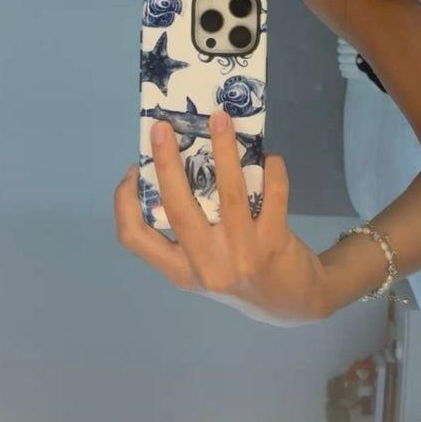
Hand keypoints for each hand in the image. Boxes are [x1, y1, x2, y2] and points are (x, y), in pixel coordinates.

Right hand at [113, 111, 328, 326]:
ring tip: (221, 118)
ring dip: (224, 149)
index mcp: (180, 270)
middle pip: (177, 207)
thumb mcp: (204, 266)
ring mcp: (242, 255)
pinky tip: (270, 157)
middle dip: (166, 162)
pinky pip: (273, 194)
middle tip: (162, 127)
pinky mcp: (274, 242)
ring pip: (229, 193)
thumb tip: (174, 167)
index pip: (134, 238)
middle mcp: (207, 266)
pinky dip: (272, 169)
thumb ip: (187, 230)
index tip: (133, 170)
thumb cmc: (239, 274)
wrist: (295, 303)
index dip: (124, 201)